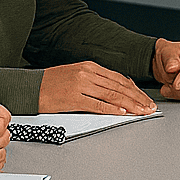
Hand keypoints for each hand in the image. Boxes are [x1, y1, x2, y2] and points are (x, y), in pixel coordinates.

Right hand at [40, 61, 156, 114]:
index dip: (135, 89)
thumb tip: (115, 91)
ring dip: (130, 105)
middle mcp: (87, 73)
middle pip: (119, 87)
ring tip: (141, 112)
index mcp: (90, 66)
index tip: (145, 99)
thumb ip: (95, 81)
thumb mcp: (76, 75)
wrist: (30, 87)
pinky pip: (96, 104)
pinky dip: (111, 109)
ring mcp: (80, 85)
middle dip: (137, 98)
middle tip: (149, 108)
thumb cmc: (52, 84)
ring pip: (112, 95)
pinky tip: (122, 113)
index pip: (119, 79)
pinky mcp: (73, 98)